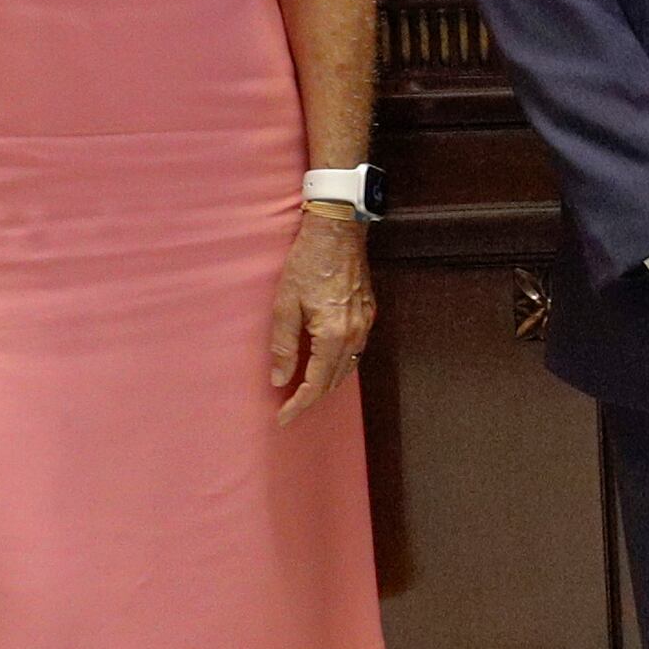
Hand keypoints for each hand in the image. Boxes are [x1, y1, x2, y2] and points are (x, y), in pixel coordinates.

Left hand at [270, 210, 376, 420]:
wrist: (338, 230)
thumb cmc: (307, 262)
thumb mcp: (285, 304)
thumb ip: (283, 346)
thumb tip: (279, 379)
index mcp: (334, 335)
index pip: (316, 383)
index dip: (298, 404)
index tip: (282, 418)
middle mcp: (356, 334)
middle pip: (334, 380)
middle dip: (311, 398)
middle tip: (289, 409)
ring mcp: (366, 323)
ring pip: (348, 368)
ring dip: (326, 383)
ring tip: (304, 391)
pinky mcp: (368, 313)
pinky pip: (355, 351)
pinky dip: (339, 365)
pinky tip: (326, 364)